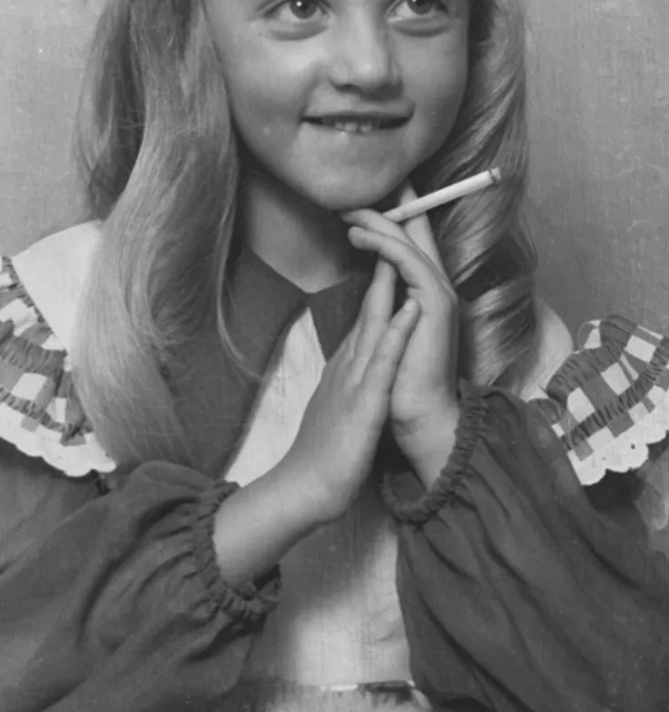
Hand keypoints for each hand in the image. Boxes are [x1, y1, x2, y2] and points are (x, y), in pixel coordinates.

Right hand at [281, 256, 420, 522]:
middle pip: (369, 307)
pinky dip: (395, 334)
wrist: (304, 490)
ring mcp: (354, 382)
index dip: (381, 278)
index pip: (368, 315)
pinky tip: (408, 309)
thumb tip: (357, 362)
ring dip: (387, 285)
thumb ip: (347, 378)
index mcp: (348, 367)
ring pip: (374, 326)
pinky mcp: (363, 406)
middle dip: (380, 265)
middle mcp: (349, 366)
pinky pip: (382, 365)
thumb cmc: (323, 452)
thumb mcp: (338, 404)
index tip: (391, 245)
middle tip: (386, 221)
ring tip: (396, 244)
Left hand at [343, 187, 459, 480]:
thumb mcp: (384, 337)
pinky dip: (384, 244)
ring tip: (348, 210)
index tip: (366, 194)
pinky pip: (408, 262)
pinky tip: (359, 235)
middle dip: (392, 201)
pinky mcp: (434, 305)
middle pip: (416, 231)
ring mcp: (438, 295)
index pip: (409, 242)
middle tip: (358, 184)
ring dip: (378, 220)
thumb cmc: (398, 382)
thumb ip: (382, 310)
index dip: (392, 215)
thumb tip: (369, 291)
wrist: (418, 418)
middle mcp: (434, 288)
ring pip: (409, 241)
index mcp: (422, 293)